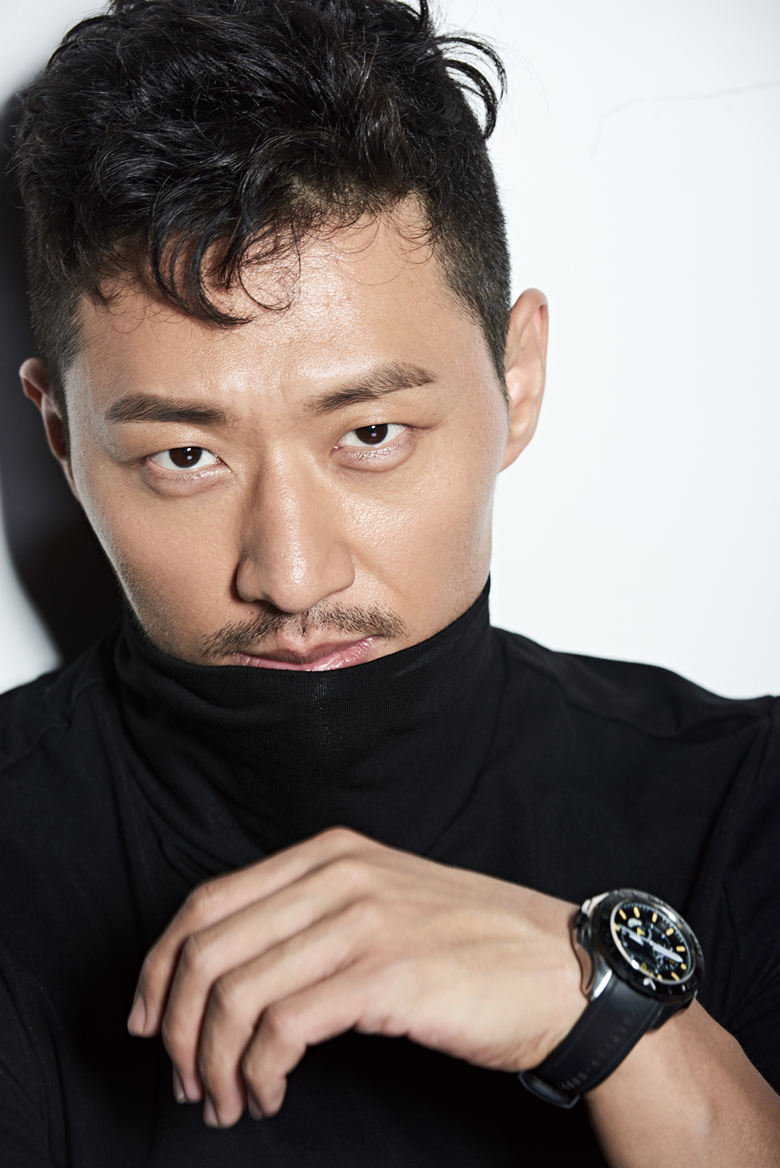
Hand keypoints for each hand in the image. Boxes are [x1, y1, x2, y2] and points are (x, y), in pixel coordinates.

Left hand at [127, 827, 583, 1127]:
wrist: (561, 969)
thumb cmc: (472, 946)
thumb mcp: (383, 903)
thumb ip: (312, 917)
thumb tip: (232, 975)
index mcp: (328, 853)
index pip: (206, 902)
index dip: (159, 968)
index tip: (147, 1021)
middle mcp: (337, 875)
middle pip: (206, 949)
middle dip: (175, 1027)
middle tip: (186, 1081)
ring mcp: (361, 921)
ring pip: (234, 995)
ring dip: (213, 1063)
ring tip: (229, 1101)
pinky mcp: (385, 976)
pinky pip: (281, 1030)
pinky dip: (258, 1074)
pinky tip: (271, 1095)